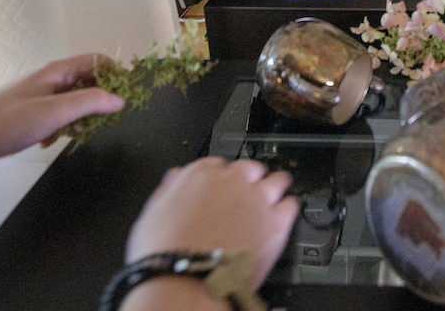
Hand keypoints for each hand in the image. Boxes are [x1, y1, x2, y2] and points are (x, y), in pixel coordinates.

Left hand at [0, 54, 124, 176]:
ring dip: (78, 118)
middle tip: (100, 122)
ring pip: (72, 102)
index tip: (128, 96)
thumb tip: (121, 98)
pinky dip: (59, 129)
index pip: (97, 61)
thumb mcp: (53, 113)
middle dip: (98, 101)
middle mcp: (48, 80)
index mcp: (56, 72)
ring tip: (71, 135)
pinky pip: (56, 117)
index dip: (116, 74)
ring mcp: (37, 97)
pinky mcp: (27, 115)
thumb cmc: (6, 124)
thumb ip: (90, 103)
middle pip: (87, 81)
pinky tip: (48, 142)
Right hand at [126, 158, 297, 288]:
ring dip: (275, 186)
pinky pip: (291, 205)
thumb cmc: (165, 253)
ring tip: (275, 192)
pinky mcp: (275, 223)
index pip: (218, 164)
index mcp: (201, 174)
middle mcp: (233, 181)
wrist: (185, 281)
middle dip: (249, 178)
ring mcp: (257, 200)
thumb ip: (169, 190)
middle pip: (250, 168)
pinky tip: (286, 210)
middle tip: (248, 191)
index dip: (221, 177)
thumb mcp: (152, 213)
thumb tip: (175, 178)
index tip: (222, 186)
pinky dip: (289, 207)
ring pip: (276, 181)